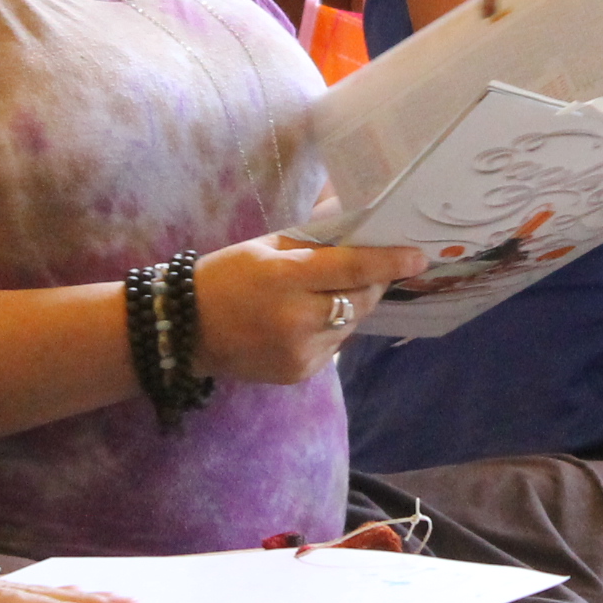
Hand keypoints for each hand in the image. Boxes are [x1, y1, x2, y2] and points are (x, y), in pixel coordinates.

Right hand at [190, 236, 430, 385]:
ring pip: (351, 323)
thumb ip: (312, 245)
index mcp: (285, 278)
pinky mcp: (300, 372)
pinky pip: (334, 345)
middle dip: (374, 282)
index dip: (389, 262)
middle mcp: (296, 319)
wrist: (184, 332)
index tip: (418, 257)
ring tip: (327, 292)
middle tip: (375, 267)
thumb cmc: (225, 277)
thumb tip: (357, 230)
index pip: (352, 268)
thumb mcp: (265, 248)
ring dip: (352, 305)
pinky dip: (331, 329)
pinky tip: (306, 319)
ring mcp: (300, 351)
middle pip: (360, 299)